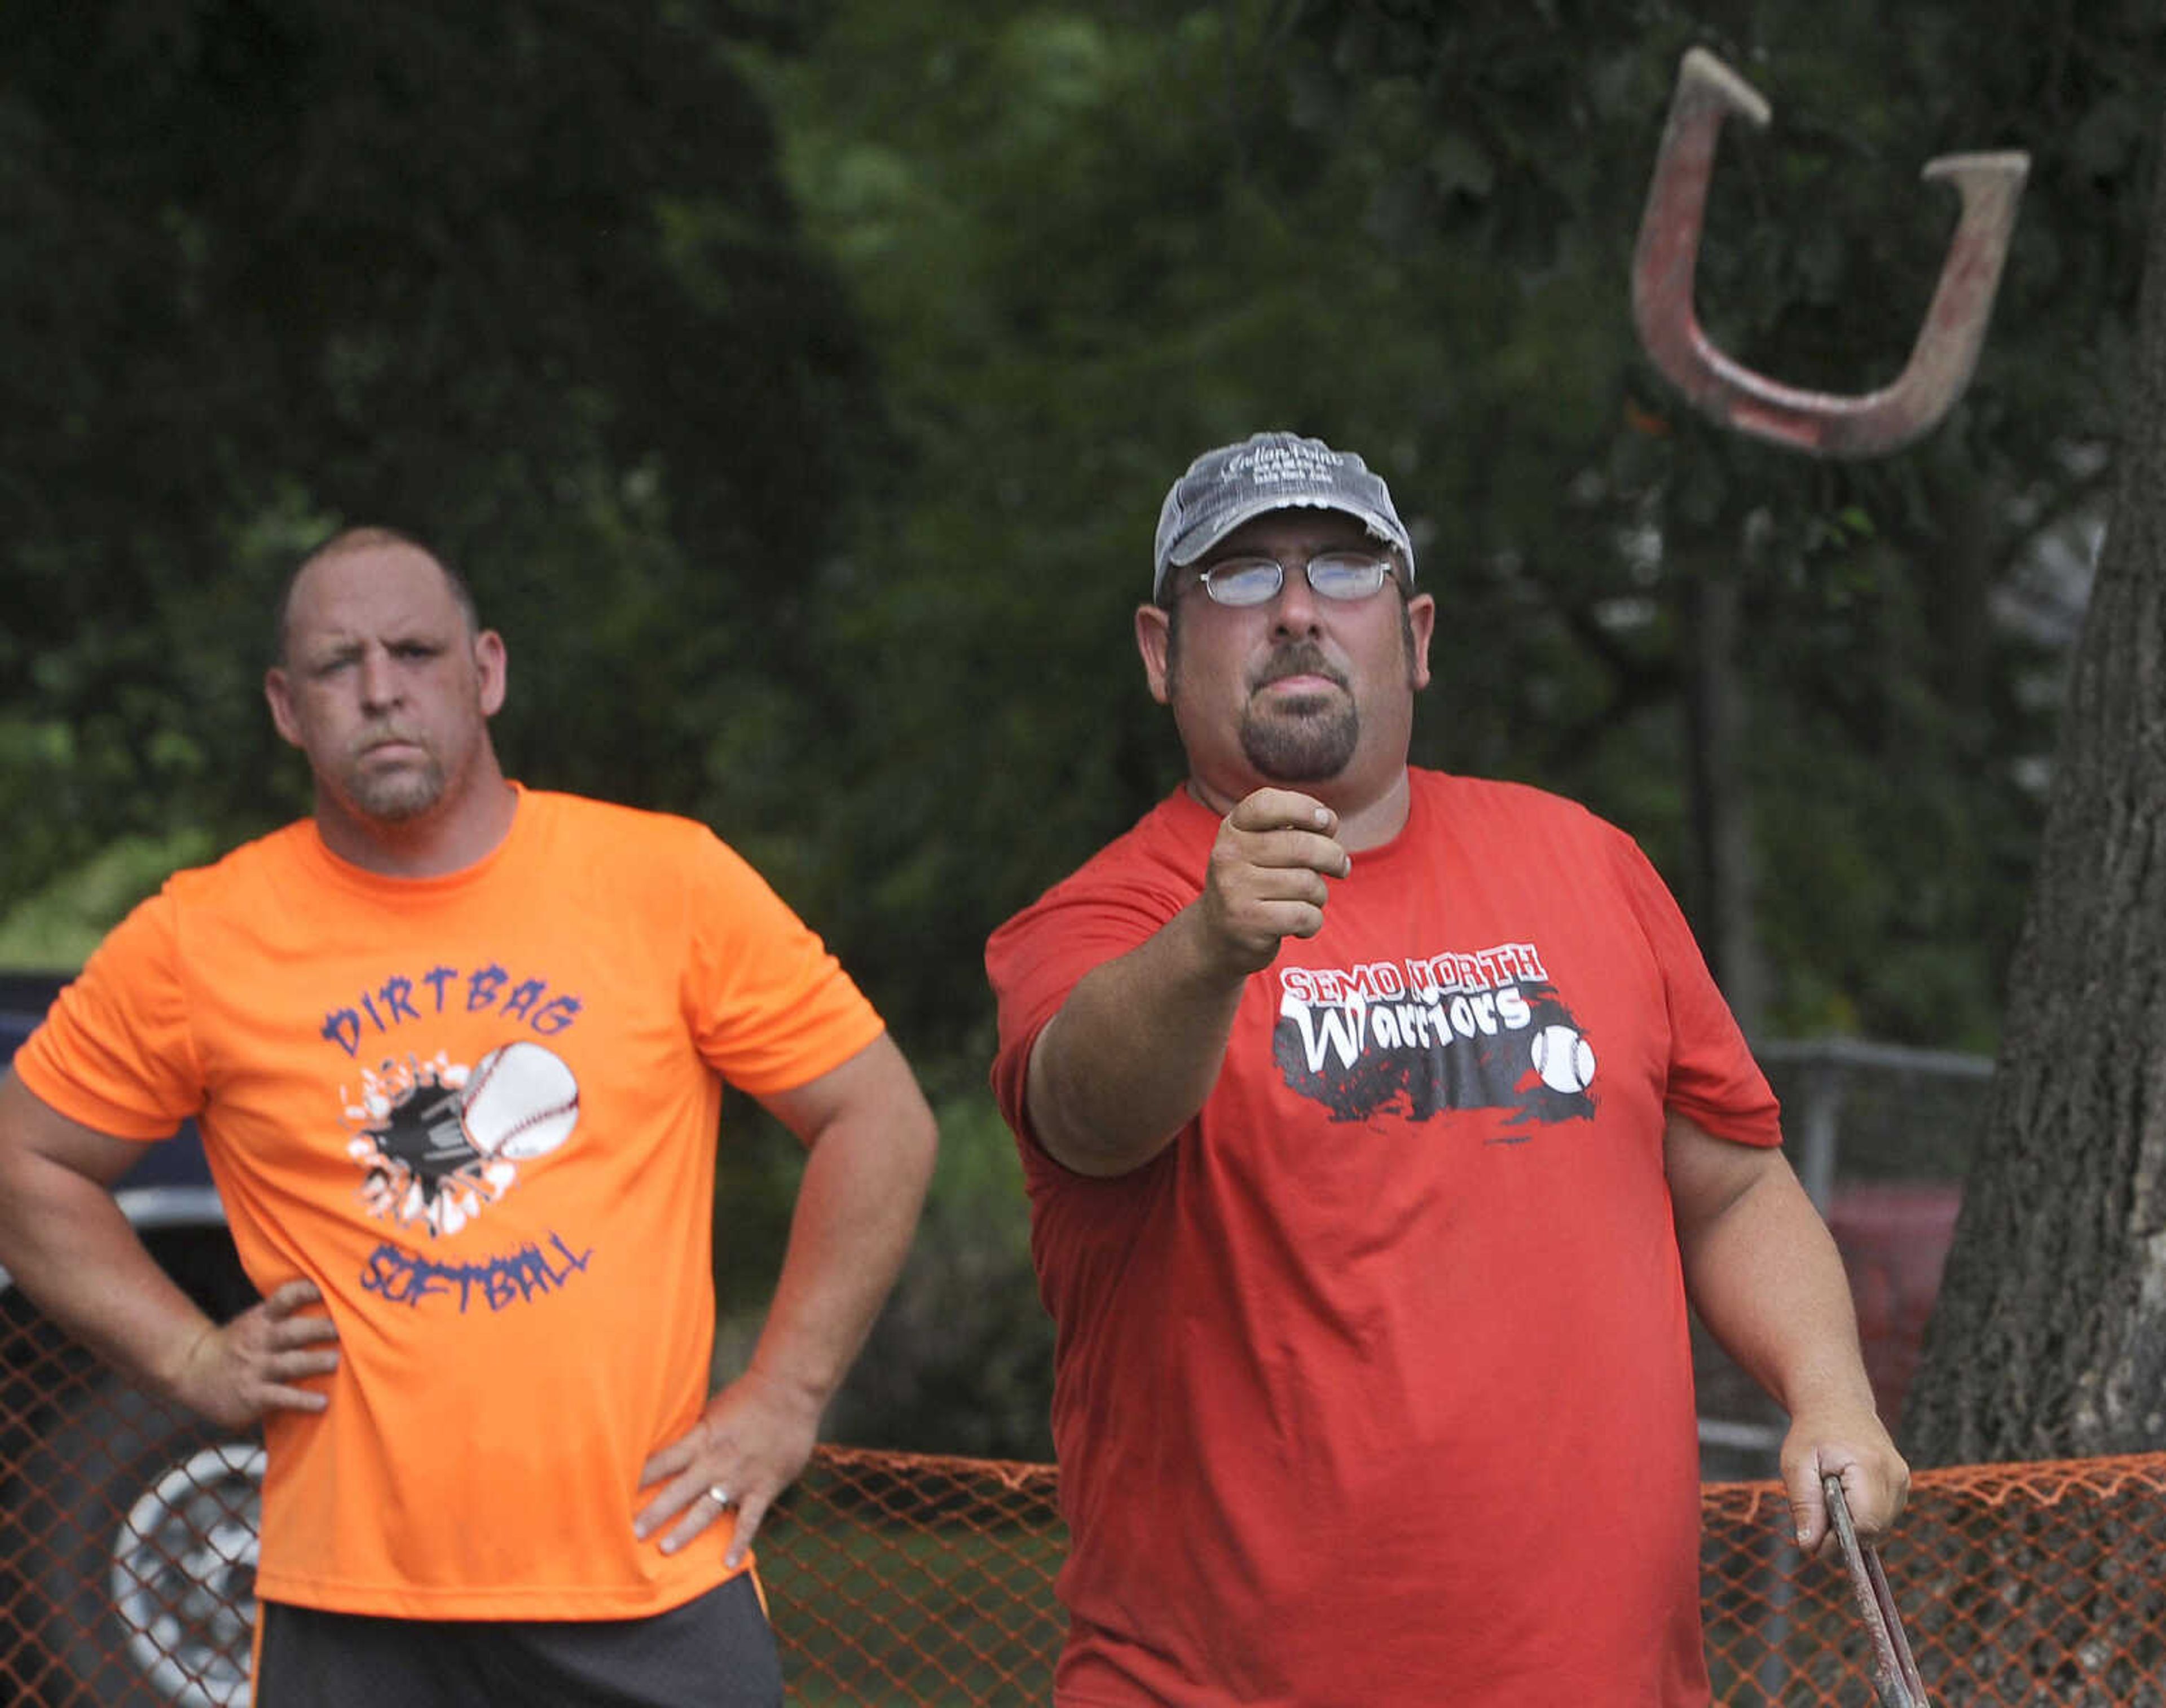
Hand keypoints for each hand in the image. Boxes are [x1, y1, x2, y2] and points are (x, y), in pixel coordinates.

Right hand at [168, 1279, 340, 1429]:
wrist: (192, 1372)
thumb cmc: (237, 1345)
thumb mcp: (254, 1322)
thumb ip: (285, 1315)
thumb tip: (332, 1304)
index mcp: (261, 1319)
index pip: (284, 1299)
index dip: (304, 1291)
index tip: (325, 1289)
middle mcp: (259, 1341)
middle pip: (292, 1331)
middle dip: (319, 1329)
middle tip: (345, 1329)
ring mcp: (256, 1368)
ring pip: (290, 1363)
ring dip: (316, 1362)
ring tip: (338, 1361)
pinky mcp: (253, 1395)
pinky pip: (281, 1397)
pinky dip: (302, 1400)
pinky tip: (322, 1402)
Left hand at [634, 1367, 822, 1568]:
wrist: (790, 1391)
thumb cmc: (750, 1396)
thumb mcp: (714, 1411)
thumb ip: (695, 1434)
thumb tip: (670, 1446)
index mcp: (701, 1439)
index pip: (662, 1461)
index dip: (639, 1478)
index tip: (614, 1493)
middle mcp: (715, 1462)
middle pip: (678, 1491)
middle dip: (654, 1513)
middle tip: (630, 1534)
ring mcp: (740, 1478)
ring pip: (707, 1509)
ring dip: (686, 1530)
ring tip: (665, 1549)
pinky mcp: (764, 1487)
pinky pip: (749, 1520)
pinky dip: (739, 1541)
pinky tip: (728, 1563)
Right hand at [1197, 789, 1351, 974]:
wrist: (1218, 936)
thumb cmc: (1257, 883)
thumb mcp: (1264, 848)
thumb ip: (1295, 829)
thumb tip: (1328, 821)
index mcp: (1233, 829)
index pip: (1268, 803)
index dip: (1305, 807)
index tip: (1326, 823)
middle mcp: (1228, 855)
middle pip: (1303, 846)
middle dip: (1334, 857)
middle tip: (1341, 867)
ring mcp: (1235, 889)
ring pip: (1308, 884)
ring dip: (1320, 895)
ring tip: (1307, 901)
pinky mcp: (1247, 923)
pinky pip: (1305, 916)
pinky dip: (1313, 923)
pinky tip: (1301, 925)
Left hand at [1781, 1406, 1908, 1557]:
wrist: (1837, 1405)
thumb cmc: (1813, 1433)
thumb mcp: (1796, 1465)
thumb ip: (1804, 1505)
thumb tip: (1809, 1546)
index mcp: (1870, 1466)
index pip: (1866, 1524)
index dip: (1840, 1540)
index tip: (1815, 1538)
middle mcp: (1895, 1475)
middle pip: (1875, 1530)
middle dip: (1844, 1533)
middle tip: (1818, 1514)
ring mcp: (1903, 1480)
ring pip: (1880, 1527)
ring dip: (1853, 1524)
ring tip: (1830, 1497)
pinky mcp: (1903, 1485)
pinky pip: (1884, 1517)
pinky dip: (1862, 1516)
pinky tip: (1845, 1495)